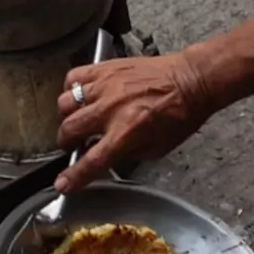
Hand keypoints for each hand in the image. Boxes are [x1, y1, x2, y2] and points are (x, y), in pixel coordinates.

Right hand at [55, 50, 211, 192]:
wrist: (192, 80)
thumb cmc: (180, 114)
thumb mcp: (156, 149)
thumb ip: (126, 154)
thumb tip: (104, 157)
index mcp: (127, 132)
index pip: (91, 161)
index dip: (73, 177)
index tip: (62, 184)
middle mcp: (112, 108)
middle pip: (70, 130)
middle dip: (67, 144)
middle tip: (74, 145)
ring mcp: (106, 86)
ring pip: (65, 103)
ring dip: (68, 117)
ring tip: (78, 120)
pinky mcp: (106, 68)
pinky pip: (74, 78)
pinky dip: (71, 90)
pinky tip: (80, 97)